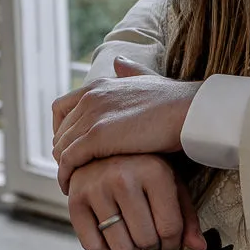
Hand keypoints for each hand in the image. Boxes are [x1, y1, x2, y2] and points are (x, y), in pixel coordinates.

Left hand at [53, 56, 198, 189]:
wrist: (190, 110)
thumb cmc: (176, 100)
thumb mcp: (148, 79)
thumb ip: (130, 72)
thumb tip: (119, 62)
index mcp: (99, 85)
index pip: (61, 108)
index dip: (62, 130)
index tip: (72, 148)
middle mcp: (90, 97)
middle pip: (60, 130)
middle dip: (63, 152)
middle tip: (72, 171)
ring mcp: (92, 116)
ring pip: (61, 147)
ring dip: (63, 167)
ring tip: (72, 184)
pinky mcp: (97, 137)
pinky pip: (69, 160)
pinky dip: (67, 175)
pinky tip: (73, 188)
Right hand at [66, 153, 204, 249]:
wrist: (106, 146)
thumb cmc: (145, 167)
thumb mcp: (171, 183)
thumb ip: (186, 216)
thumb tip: (200, 247)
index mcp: (153, 171)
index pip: (170, 228)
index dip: (173, 242)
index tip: (169, 238)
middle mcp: (122, 177)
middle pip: (146, 240)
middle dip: (152, 244)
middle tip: (149, 233)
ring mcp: (95, 187)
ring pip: (120, 246)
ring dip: (130, 247)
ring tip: (132, 231)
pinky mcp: (74, 199)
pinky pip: (92, 245)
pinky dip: (104, 248)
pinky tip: (111, 233)